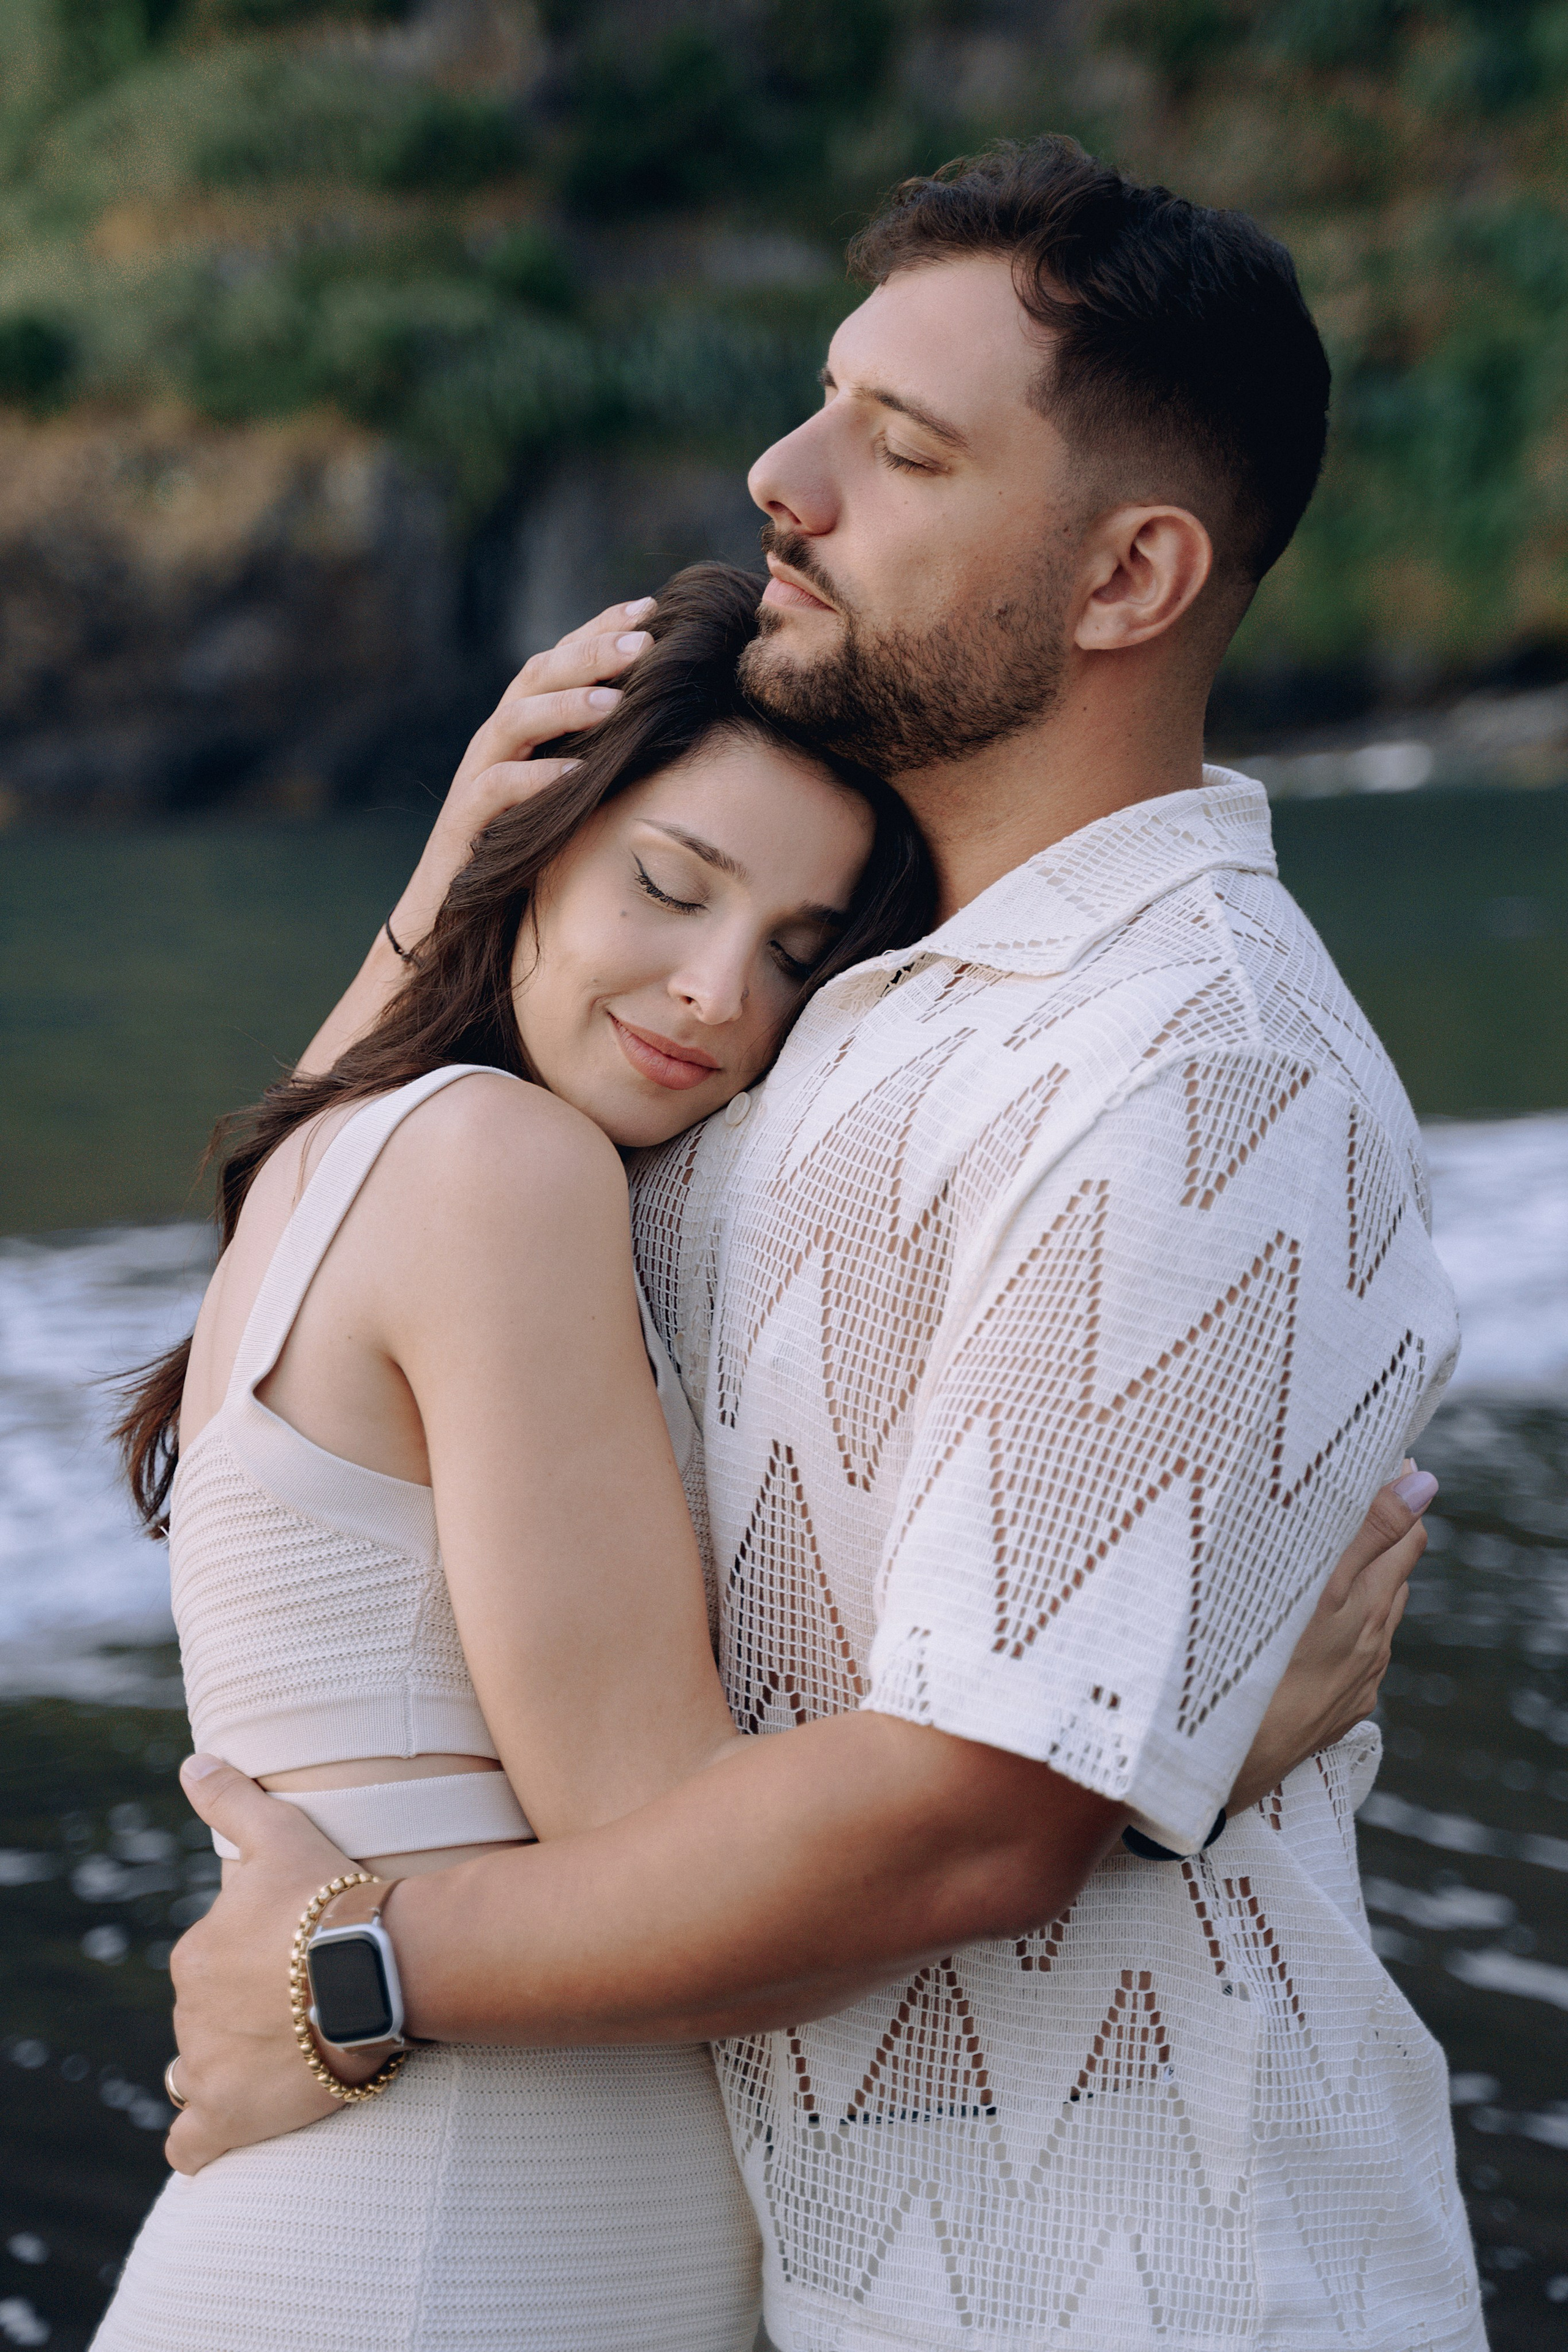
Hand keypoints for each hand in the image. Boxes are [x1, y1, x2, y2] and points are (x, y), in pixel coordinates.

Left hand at [163, 1757, 376, 2174]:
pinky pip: (191, 2145)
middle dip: (240, 2018)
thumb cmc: (331, 1896)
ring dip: (222, 2071)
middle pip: (205, 2022)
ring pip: (196, 2075)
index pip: (206, 1968)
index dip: (249, 1968)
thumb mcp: (281, 1833)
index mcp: (197, 1954)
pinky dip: (202, 2141)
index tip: (293, 1966)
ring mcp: (207, 2069)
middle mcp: (190, 2013)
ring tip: (275, 2062)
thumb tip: (191, 1763)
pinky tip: (225, 2131)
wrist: (375, 1967)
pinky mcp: (229, 2118)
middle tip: (299, 2012)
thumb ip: (232, 1799)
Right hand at [389, 598, 657, 958]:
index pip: (559, 660)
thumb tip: (665, 726)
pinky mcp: (465, 824)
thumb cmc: (521, 856)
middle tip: (644, 640)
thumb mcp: (567, 798)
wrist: (452, 919)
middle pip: (537, 676)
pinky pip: (495, 790)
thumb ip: (596, 757)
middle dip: (589, 652)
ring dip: (566, 706)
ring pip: (514, 722)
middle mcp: (496, 743)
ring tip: (616, 700)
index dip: (599, 628)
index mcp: (523, 729)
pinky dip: (534, 777)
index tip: (652, 608)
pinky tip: (573, 773)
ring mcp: (476, 780)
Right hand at [1227, 1464, 1434, 1813]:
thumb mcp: (1317, 1587)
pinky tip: (1314, 1624)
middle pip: (1391, 1577)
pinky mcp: (1337, 1710)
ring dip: (1361, 1582)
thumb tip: (1422, 1482)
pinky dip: (1341, 1626)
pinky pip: (1351, 1655)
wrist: (1232, 1767)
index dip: (1400, 1500)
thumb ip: (1369, 1533)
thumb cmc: (1265, 1669)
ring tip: (1333, 1553)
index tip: (1386, 1463)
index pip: (1405, 1541)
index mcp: (1367, 1610)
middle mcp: (1371, 1648)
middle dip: (1381, 1537)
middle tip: (1357, 1494)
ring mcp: (1357, 1683)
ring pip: (1371, 1617)